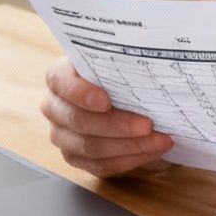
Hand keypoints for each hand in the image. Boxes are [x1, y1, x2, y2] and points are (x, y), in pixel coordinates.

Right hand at [41, 56, 173, 177]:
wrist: (121, 93)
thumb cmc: (119, 72)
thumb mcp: (119, 57)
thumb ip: (126, 56)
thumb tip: (150, 49)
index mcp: (60, 77)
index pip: (60, 82)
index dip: (81, 93)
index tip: (106, 101)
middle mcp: (55, 107)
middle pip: (79, 121)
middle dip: (117, 125)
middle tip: (148, 125)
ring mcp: (62, 135)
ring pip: (90, 148)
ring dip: (130, 146)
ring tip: (160, 140)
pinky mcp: (76, 157)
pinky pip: (100, 165)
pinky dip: (130, 159)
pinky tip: (152, 150)